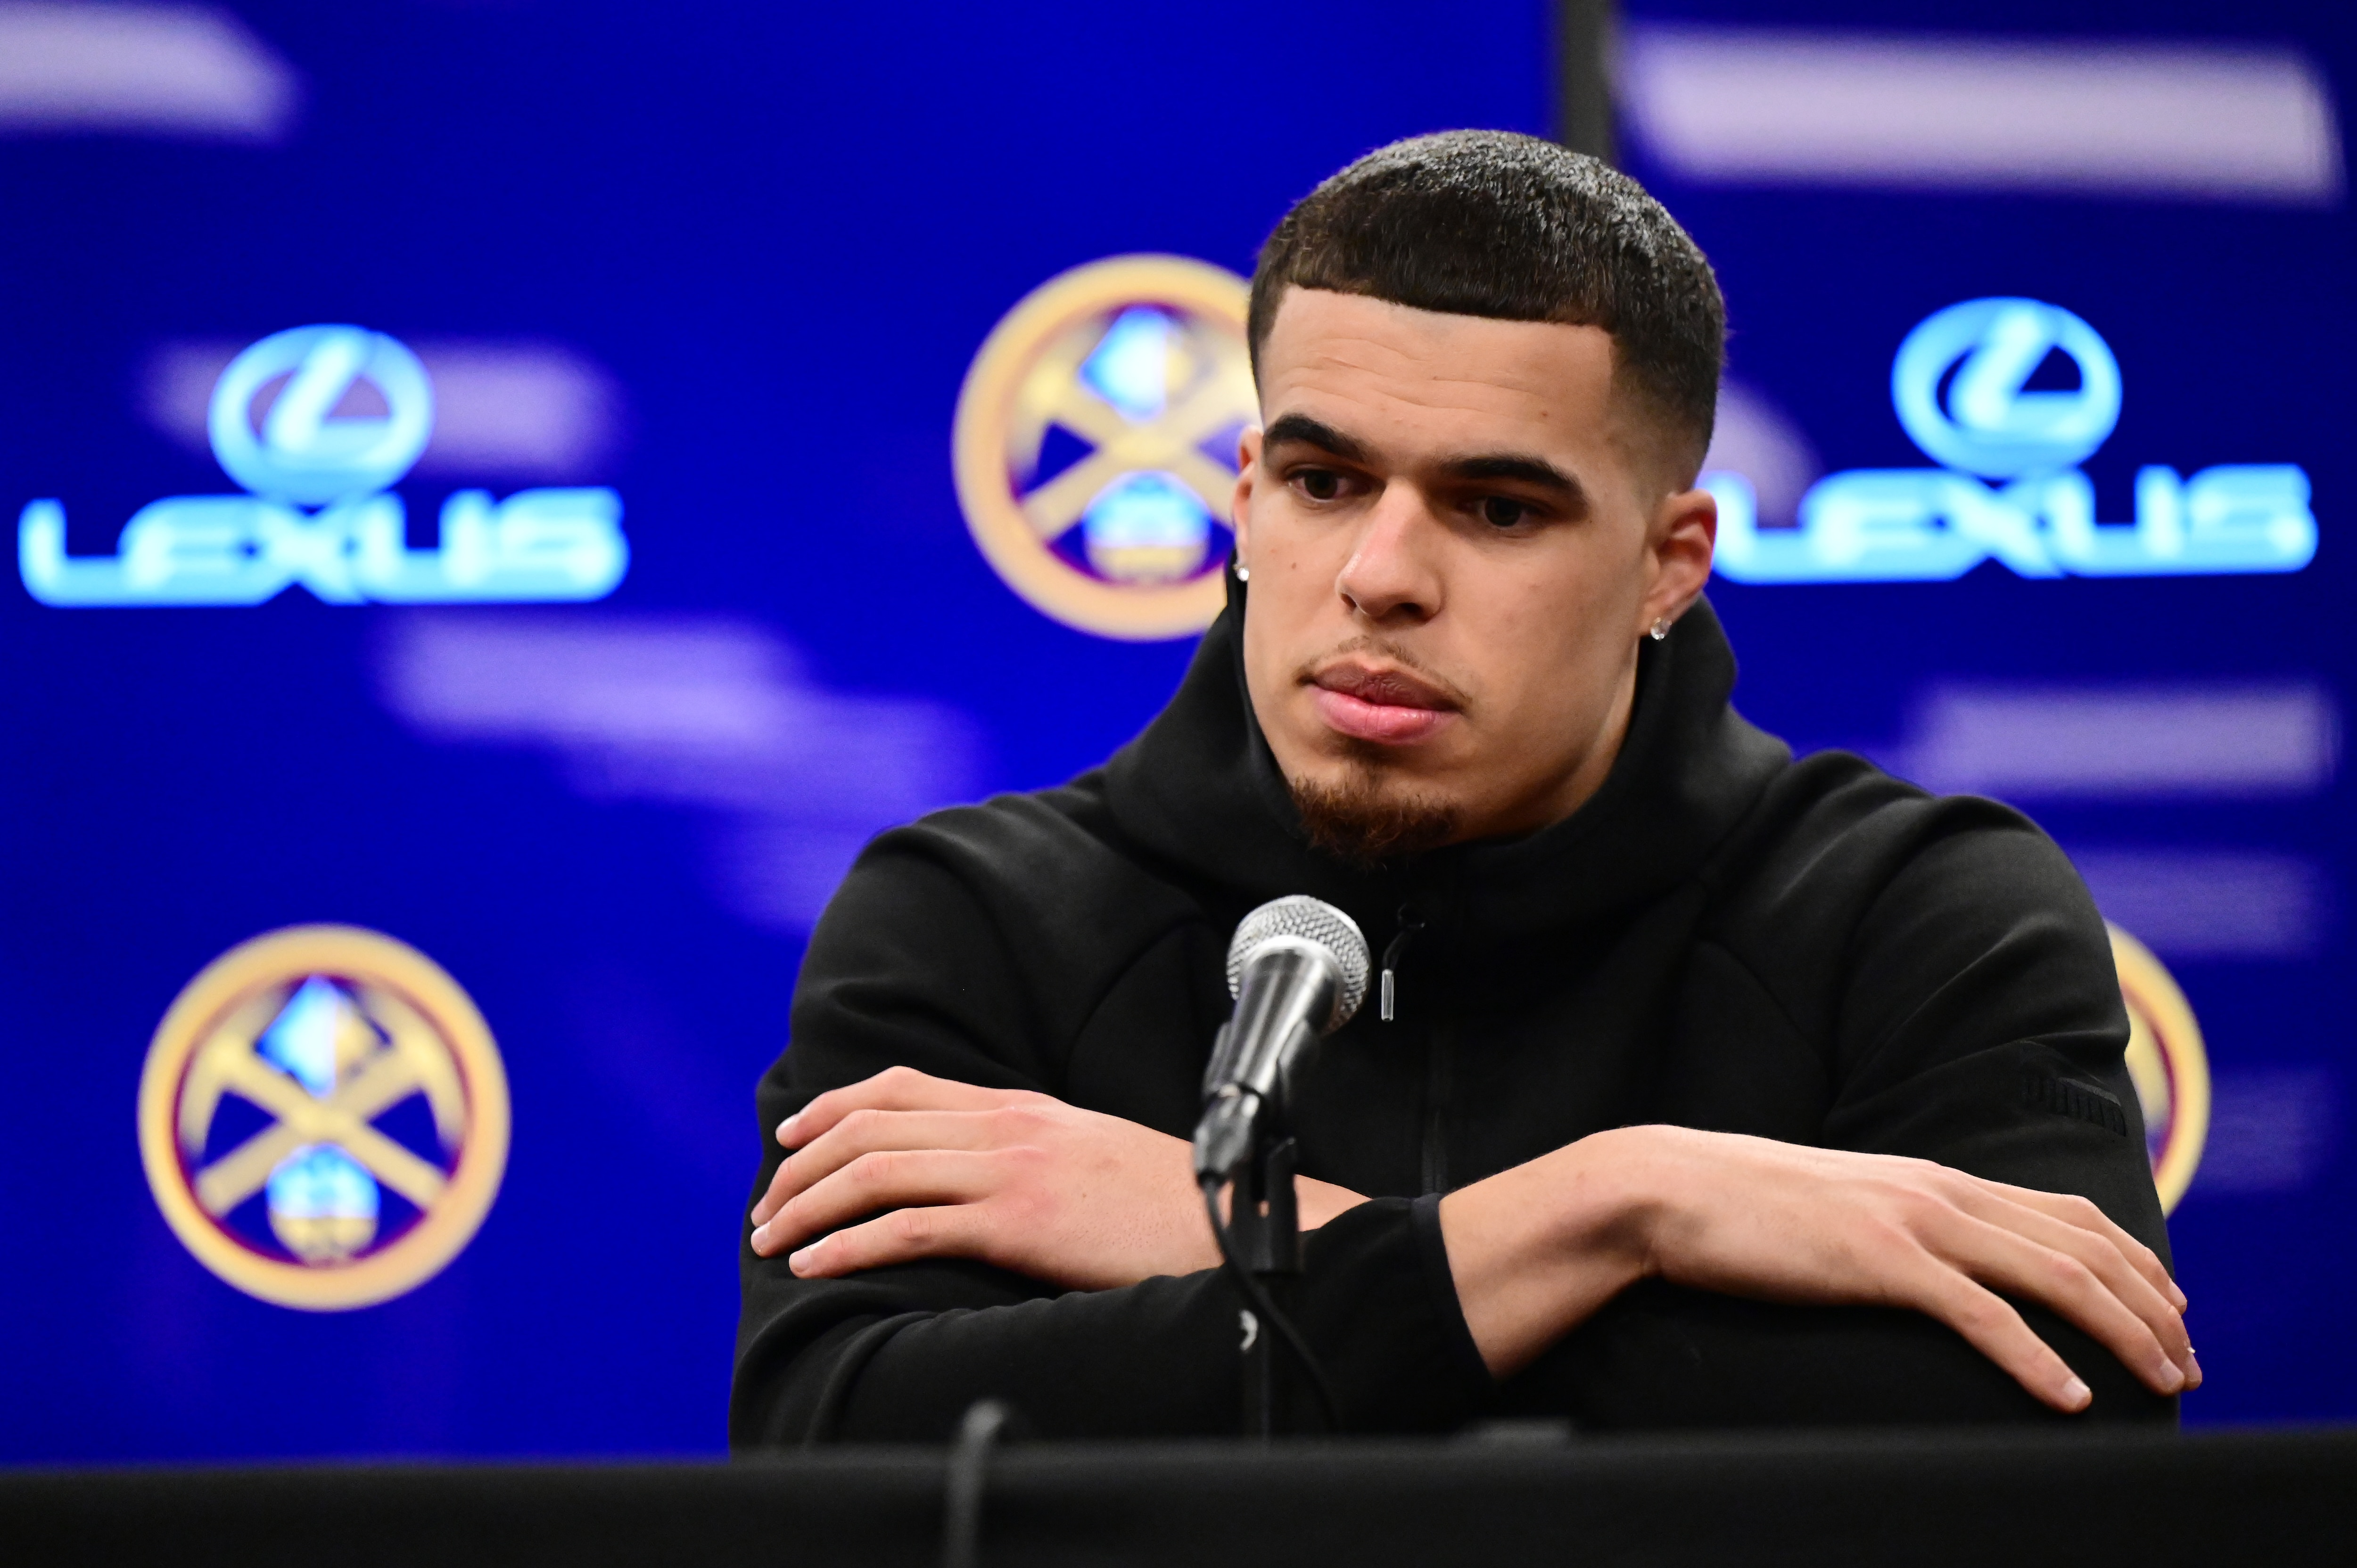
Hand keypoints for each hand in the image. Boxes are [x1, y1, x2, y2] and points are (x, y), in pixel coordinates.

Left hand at [748, 1065, 1368, 1289]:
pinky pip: (908, 1227)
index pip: (903, 1086)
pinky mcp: (1017, 1221)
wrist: (1227, 1219)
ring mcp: (1010, 1168)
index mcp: (1021, 1105)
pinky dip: (849, 1243)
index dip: (835, 1106)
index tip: (794, 1137)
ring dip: (810, 1204)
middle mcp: (1006, 1124)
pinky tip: (817, 1263)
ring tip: (773, 1238)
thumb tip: (976, 1172)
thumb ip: (1028, 1149)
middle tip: (767, 1204)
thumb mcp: (1086, 1153)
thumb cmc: (1162, 1203)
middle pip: (873, 1124)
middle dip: (804, 1164)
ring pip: (877, 1170)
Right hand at [1439, 1125, 2195, 1412]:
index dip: (2132, 1259)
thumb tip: (1933, 1259)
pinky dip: (2037, 1359)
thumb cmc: (1743, 1209)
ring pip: (2051, 1275)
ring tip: (2162, 1379)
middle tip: (2187, 1360)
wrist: (1669, 1191)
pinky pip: (1981, 1315)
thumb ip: (1895, 1221)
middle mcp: (1937, 1190)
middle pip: (2080, 1244)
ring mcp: (1911, 1221)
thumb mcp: (1841, 1205)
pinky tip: (2070, 1397)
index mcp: (1930, 1177)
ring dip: (2121, 1332)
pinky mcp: (1879, 1261)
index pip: (2063, 1212)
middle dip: (2150, 1304)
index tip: (2170, 1306)